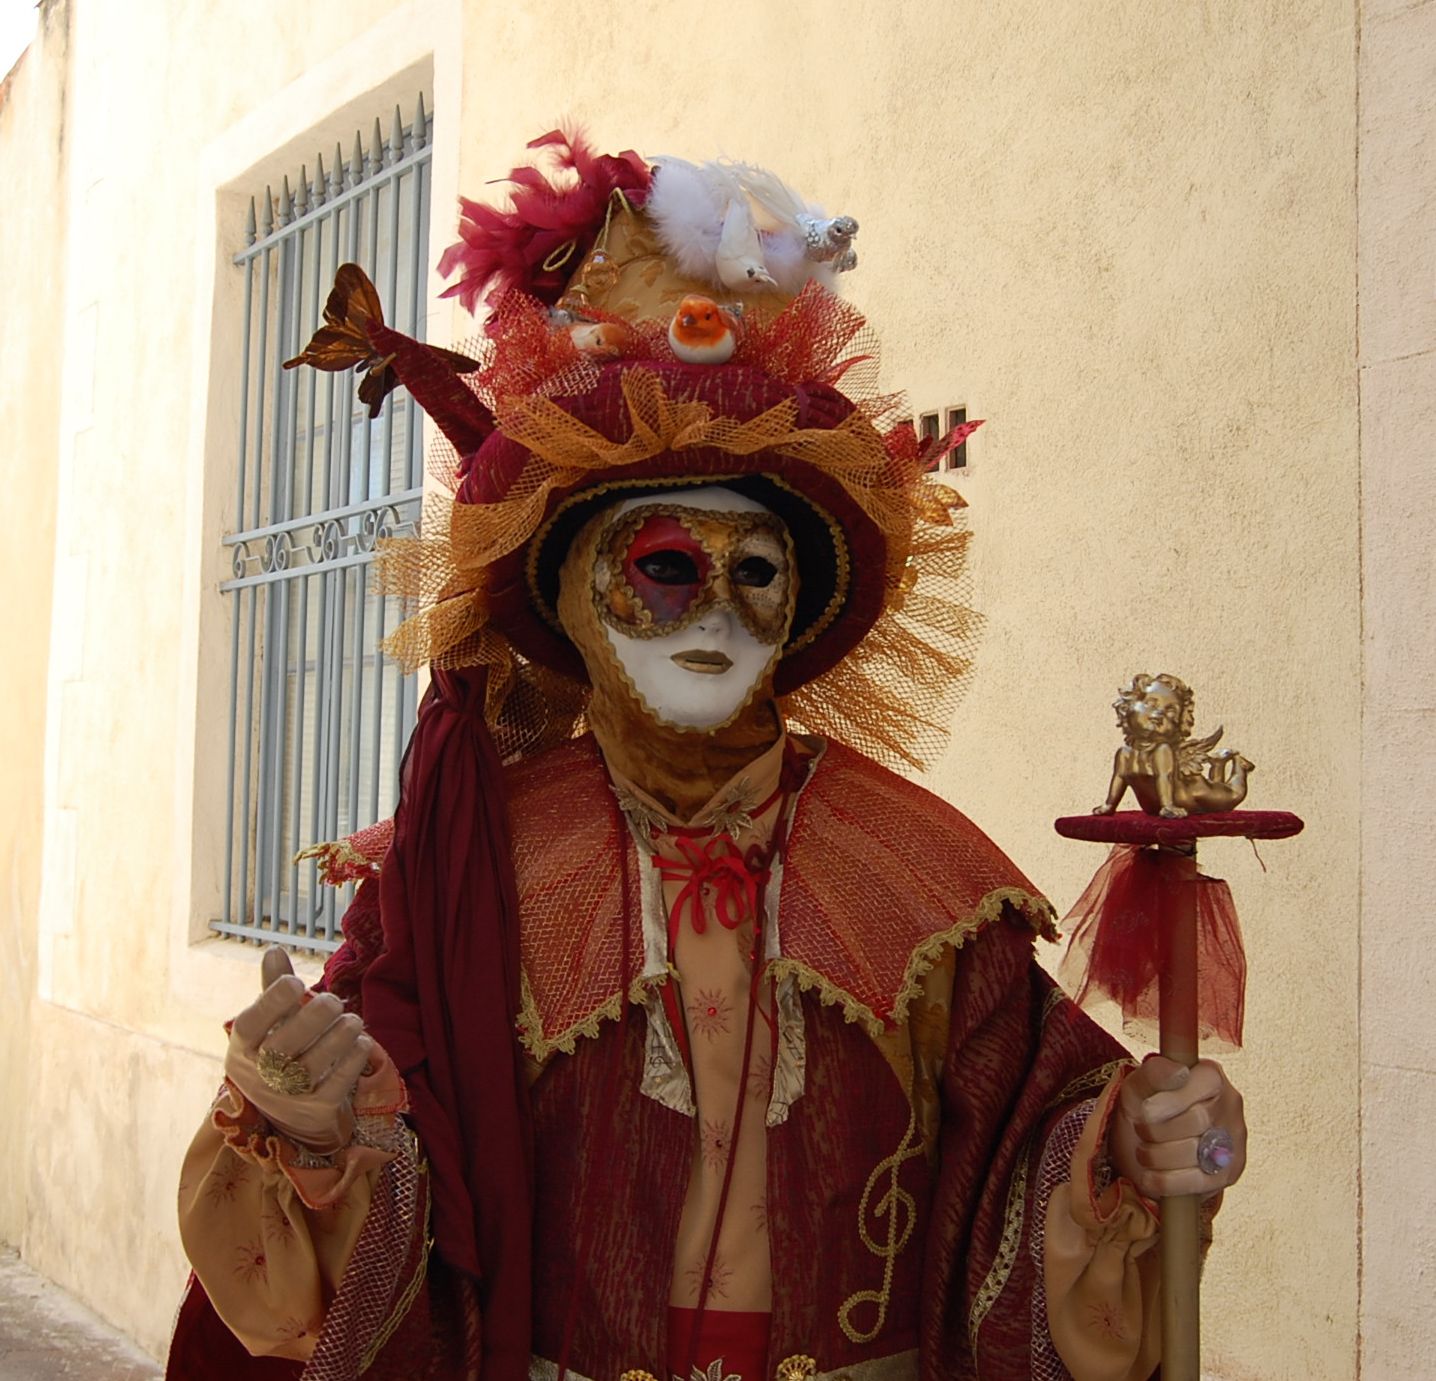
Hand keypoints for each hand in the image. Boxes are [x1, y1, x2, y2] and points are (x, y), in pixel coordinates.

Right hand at [223, 947, 371, 1154]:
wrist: (291, 1116)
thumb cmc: (280, 1055)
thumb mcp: (271, 1026)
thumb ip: (274, 991)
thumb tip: (273, 950)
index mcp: (243, 1049)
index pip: (250, 1026)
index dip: (271, 1003)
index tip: (295, 982)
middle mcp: (259, 1077)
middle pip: (282, 1049)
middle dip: (311, 1020)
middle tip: (333, 1000)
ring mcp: (287, 1098)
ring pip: (311, 1068)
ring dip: (337, 1038)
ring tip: (353, 1019)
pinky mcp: (316, 1111)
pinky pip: (336, 1086)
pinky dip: (351, 1061)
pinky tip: (361, 1042)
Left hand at [1109, 1055, 1245, 1199]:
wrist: (1142, 1145)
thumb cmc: (1143, 1108)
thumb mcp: (1138, 1085)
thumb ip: (1154, 1073)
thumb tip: (1178, 1071)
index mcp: (1210, 1075)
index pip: (1202, 1085)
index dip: (1169, 1101)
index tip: (1145, 1110)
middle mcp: (1230, 1105)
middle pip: (1198, 1120)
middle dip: (1158, 1130)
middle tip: (1141, 1130)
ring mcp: (1233, 1141)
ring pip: (1198, 1153)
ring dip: (1159, 1156)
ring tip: (1145, 1151)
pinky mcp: (1229, 1173)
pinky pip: (1198, 1182)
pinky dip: (1167, 1180)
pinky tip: (1151, 1174)